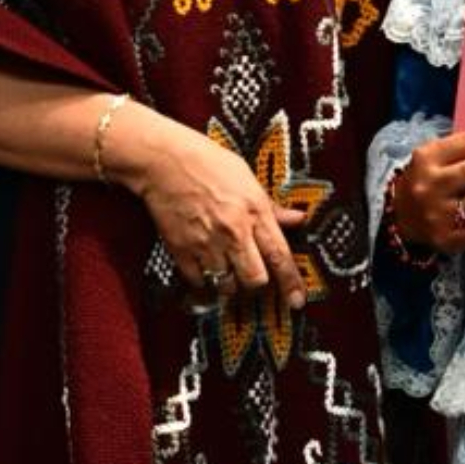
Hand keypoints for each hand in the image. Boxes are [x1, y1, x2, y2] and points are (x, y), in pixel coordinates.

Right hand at [118, 114, 306, 307]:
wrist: (165, 161)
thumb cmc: (209, 164)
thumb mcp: (249, 179)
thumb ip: (272, 207)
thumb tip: (299, 219)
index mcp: (255, 212)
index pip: (280, 256)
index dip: (291, 283)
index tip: (298, 302)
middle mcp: (233, 232)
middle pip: (255, 280)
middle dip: (257, 283)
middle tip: (253, 275)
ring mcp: (206, 244)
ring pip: (227, 286)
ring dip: (230, 283)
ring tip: (228, 269)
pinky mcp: (182, 251)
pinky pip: (198, 282)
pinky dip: (204, 282)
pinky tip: (205, 270)